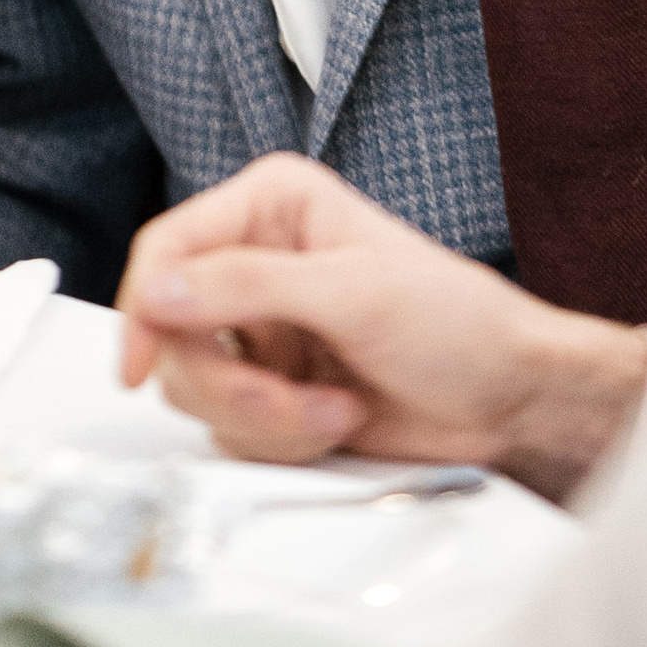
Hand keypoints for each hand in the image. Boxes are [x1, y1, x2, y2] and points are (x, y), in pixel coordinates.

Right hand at [115, 157, 646, 499]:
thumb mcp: (353, 293)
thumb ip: (247, 286)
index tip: (139, 361)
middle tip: (288, 397)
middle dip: (233, 384)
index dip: (145, 307)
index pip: (168, 248)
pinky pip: (230, 429)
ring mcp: (262, 335)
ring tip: (333, 407)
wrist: (507, 400)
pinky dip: (282, 439)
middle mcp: (257, 265)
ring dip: (266, 416)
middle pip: (171, 334)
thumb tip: (160, 292)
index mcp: (274, 207)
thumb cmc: (459, 323)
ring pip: (196, 389)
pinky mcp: (272, 393)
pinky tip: (337, 420)